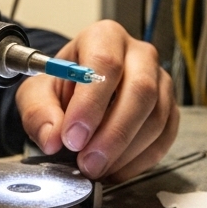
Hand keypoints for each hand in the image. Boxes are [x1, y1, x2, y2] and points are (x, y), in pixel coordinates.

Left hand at [16, 20, 178, 182]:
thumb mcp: (36, 93)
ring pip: (156, 117)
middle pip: (141, 90)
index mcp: (104, 37)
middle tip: (88, 163)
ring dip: (125, 151)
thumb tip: (52, 138)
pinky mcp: (170, 108)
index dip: (90, 104)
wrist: (80, 90)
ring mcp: (160, 81)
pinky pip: (164, 137)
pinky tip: (115, 169)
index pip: (106, 64)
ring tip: (96, 168)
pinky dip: (140, 160)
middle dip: (114, 134)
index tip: (72, 138)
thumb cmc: (62, 84)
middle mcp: (139, 54)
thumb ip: (39, 113)